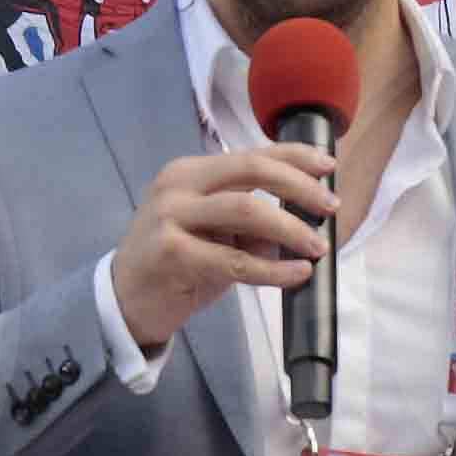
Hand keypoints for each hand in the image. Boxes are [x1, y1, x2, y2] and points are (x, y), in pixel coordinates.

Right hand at [105, 142, 335, 357]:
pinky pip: (236, 260)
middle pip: (252, 170)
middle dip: (299, 187)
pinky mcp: (172, 254)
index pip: (250, 154)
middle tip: (330, 207)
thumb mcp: (212, 232)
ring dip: (291, 228)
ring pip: (246, 210)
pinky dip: (274, 269)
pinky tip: (297, 273)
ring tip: (317, 246)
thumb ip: (249, 220)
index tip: (328, 166)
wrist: (124, 301)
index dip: (294, 157)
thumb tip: (305, 219)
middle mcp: (178, 186)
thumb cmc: (175, 264)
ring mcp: (171, 217)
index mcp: (190, 172)